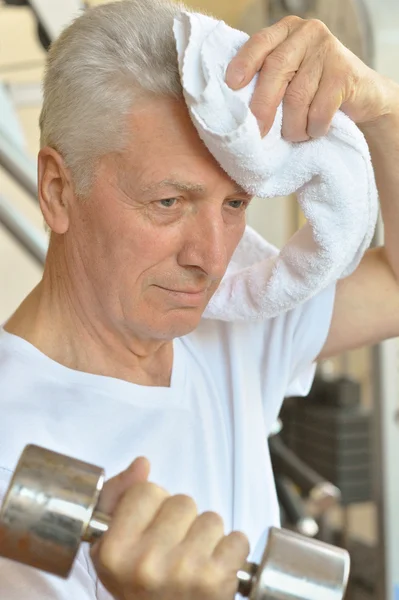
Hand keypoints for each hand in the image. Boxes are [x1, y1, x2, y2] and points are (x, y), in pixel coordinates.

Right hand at [90, 458, 249, 599]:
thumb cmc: (139, 587)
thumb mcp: (111, 548)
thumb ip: (118, 498)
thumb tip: (141, 464)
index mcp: (115, 550)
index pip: (146, 490)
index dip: (152, 506)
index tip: (149, 531)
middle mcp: (146, 561)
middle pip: (182, 501)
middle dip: (182, 520)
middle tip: (172, 551)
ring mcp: (183, 570)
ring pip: (211, 518)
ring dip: (207, 537)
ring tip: (193, 562)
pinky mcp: (216, 580)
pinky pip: (238, 538)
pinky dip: (232, 552)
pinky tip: (214, 569)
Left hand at [225, 16, 394, 139]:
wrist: (365, 97)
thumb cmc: (316, 91)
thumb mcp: (290, 77)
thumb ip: (267, 78)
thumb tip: (234, 108)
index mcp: (286, 31)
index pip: (260, 43)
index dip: (244, 64)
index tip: (231, 86)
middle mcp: (307, 33)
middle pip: (276, 70)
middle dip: (263, 106)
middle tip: (258, 133)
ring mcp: (328, 50)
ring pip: (297, 97)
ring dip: (293, 126)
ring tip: (296, 135)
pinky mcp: (345, 73)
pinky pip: (319, 110)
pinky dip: (314, 128)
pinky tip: (316, 130)